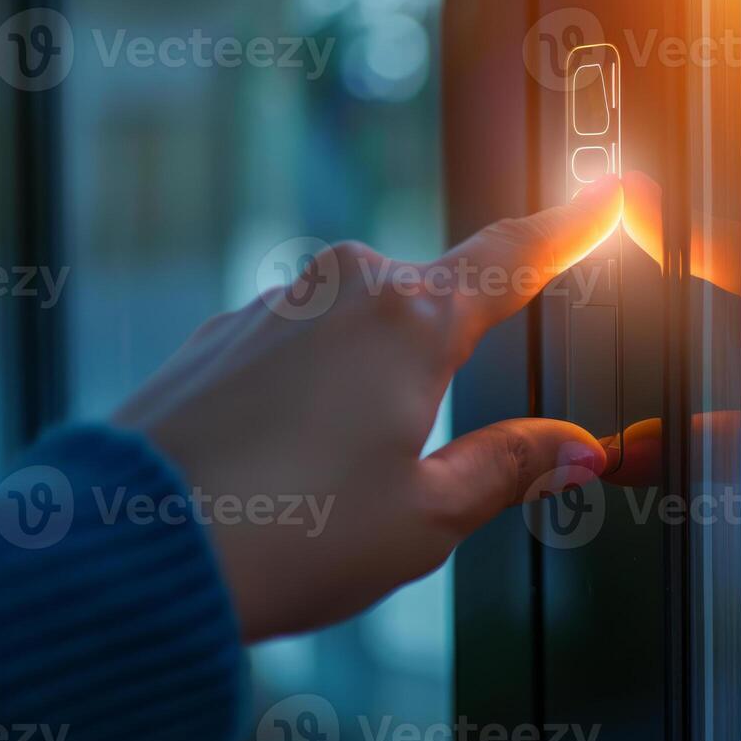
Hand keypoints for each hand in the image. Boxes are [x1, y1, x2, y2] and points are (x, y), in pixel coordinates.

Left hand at [113, 176, 624, 641]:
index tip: (615, 188)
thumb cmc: (289, 539)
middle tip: (409, 470)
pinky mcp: (223, 334)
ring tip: (324, 494)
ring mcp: (276, 305)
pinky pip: (301, 349)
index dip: (575, 225)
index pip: (517, 257)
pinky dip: (313, 398)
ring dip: (373, 392)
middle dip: (446, 368)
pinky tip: (279, 471)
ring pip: (364, 333)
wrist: (125, 552)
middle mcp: (346, 289)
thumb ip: (509, 466)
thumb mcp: (426, 519)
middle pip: (438, 306)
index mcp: (414, 322)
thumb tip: (578, 448)